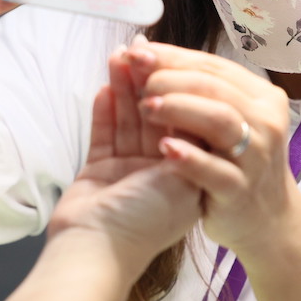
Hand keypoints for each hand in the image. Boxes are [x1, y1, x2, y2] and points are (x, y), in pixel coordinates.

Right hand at [47, 46, 201, 278]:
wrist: (95, 249)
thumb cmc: (143, 224)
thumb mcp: (183, 182)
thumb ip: (192, 145)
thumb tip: (204, 109)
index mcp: (189, 176)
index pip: (190, 123)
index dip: (183, 92)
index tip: (173, 65)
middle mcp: (161, 170)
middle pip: (159, 116)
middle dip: (151, 84)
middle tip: (142, 52)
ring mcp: (129, 169)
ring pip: (130, 119)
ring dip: (125, 89)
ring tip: (120, 58)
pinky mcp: (101, 169)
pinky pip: (104, 133)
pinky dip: (105, 110)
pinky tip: (105, 86)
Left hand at [125, 39, 298, 256]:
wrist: (265, 219)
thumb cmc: (235, 162)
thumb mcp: (222, 121)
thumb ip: (193, 90)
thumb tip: (142, 51)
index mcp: (259, 96)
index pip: (212, 66)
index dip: (171, 56)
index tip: (136, 51)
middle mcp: (262, 121)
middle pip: (214, 87)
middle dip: (171, 78)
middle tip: (138, 80)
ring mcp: (255, 157)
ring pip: (219, 121)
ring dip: (179, 108)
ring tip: (146, 106)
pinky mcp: (240, 191)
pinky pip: (215, 171)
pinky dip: (189, 158)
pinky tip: (165, 148)